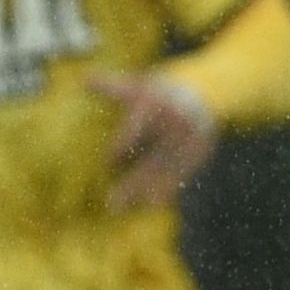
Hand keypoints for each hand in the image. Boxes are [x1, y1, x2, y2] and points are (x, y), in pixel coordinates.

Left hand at [86, 69, 218, 211]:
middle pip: (151, 155)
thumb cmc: (160, 90)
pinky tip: (151, 203)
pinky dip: (167, 188)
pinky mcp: (199, 152)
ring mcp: (189, 140)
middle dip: (132, 181)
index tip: (111, 159)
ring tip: (123, 209)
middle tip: (110, 203)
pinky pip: (182, 172)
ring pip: (165, 169)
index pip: (139, 124)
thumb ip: (112, 86)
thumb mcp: (139, 84)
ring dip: (145, 191)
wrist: (205, 91)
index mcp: (157, 103)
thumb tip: (84, 80)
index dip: (125, 141)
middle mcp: (175, 122)